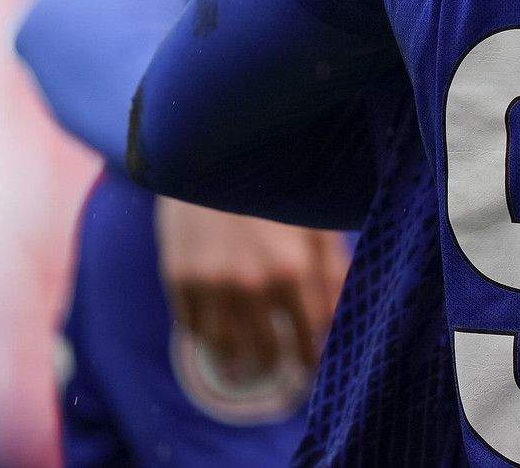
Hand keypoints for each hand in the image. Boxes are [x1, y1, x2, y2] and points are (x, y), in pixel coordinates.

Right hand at [156, 198, 348, 378]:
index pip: (310, 334)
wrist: (212, 152)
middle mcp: (250, 284)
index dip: (315, 355)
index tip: (316, 364)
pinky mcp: (178, 278)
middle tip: (285, 368)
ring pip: (227, 348)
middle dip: (280, 364)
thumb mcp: (315, 219)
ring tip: (249, 367)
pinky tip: (219, 336)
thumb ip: (332, 269)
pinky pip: (193, 329)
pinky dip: (207, 338)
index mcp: (292, 268)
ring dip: (240, 362)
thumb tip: (341, 314)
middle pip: (268, 351)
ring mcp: (210, 284)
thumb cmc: (276, 184)